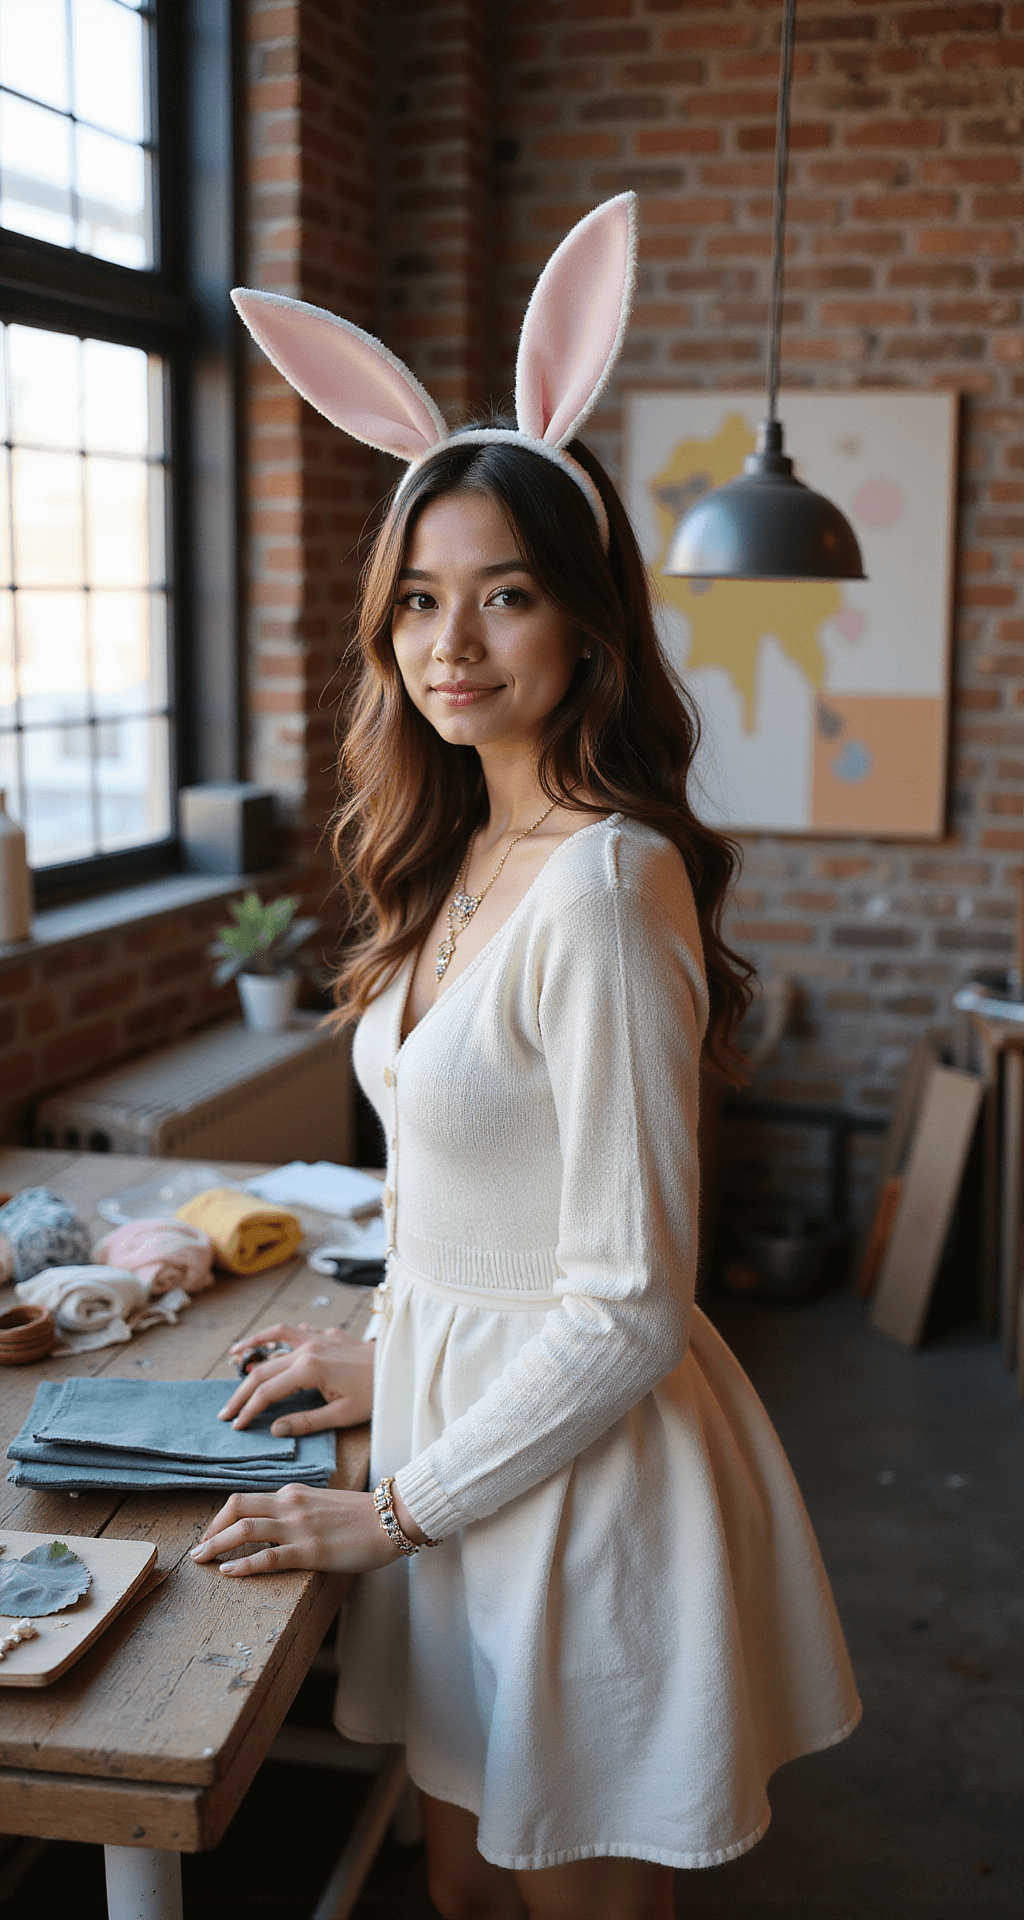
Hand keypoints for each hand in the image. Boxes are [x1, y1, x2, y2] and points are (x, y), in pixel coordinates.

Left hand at [190, 1485, 397, 1575]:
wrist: (392, 1519)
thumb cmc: (362, 1516)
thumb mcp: (322, 1504)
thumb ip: (298, 1511)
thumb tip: (278, 1528)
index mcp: (292, 1493)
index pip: (246, 1500)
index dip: (222, 1519)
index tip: (212, 1535)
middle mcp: (290, 1505)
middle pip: (236, 1507)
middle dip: (211, 1529)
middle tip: (198, 1550)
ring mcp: (299, 1527)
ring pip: (245, 1529)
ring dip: (216, 1545)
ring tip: (201, 1561)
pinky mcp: (310, 1550)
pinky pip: (268, 1557)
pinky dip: (243, 1564)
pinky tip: (228, 1572)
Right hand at [220, 1323, 373, 1434]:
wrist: (401, 1368)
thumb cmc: (376, 1395)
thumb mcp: (342, 1415)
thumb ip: (306, 1422)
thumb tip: (274, 1429)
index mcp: (309, 1369)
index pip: (267, 1391)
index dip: (249, 1409)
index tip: (235, 1425)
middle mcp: (308, 1348)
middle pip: (264, 1368)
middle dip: (242, 1391)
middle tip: (226, 1411)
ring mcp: (318, 1338)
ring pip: (276, 1337)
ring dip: (253, 1345)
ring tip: (234, 1354)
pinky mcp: (329, 1335)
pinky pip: (298, 1331)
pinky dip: (282, 1335)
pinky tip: (275, 1342)